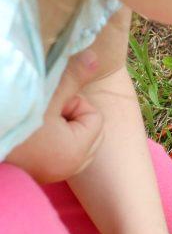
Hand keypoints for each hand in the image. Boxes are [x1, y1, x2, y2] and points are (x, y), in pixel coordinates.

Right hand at [6, 51, 103, 182]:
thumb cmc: (13, 114)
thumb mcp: (45, 93)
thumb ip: (73, 79)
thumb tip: (96, 58)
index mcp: (76, 152)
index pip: (95, 117)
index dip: (72, 104)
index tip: (48, 105)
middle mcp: (69, 169)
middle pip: (90, 132)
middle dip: (71, 118)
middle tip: (41, 115)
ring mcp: (54, 175)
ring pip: (77, 143)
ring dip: (62, 130)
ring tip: (36, 125)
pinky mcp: (41, 175)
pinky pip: (63, 154)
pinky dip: (54, 142)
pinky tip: (32, 136)